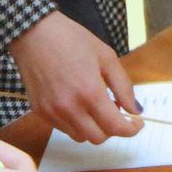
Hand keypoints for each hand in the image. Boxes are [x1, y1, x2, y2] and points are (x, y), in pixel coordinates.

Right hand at [9, 12, 141, 143]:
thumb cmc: (71, 39)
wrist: (34, 33)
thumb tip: (136, 110)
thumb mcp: (106, 57)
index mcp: (90, 92)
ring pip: (80, 137)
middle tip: (116, 110)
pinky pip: (63, 129)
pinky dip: (76, 124)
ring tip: (95, 106)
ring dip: (93, 128)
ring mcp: (52, 112)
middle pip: (98, 138)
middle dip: (112, 129)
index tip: (137, 123)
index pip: (115, 127)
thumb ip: (124, 86)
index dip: (131, 129)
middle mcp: (70, 108)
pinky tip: (78, 104)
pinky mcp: (40, 112)